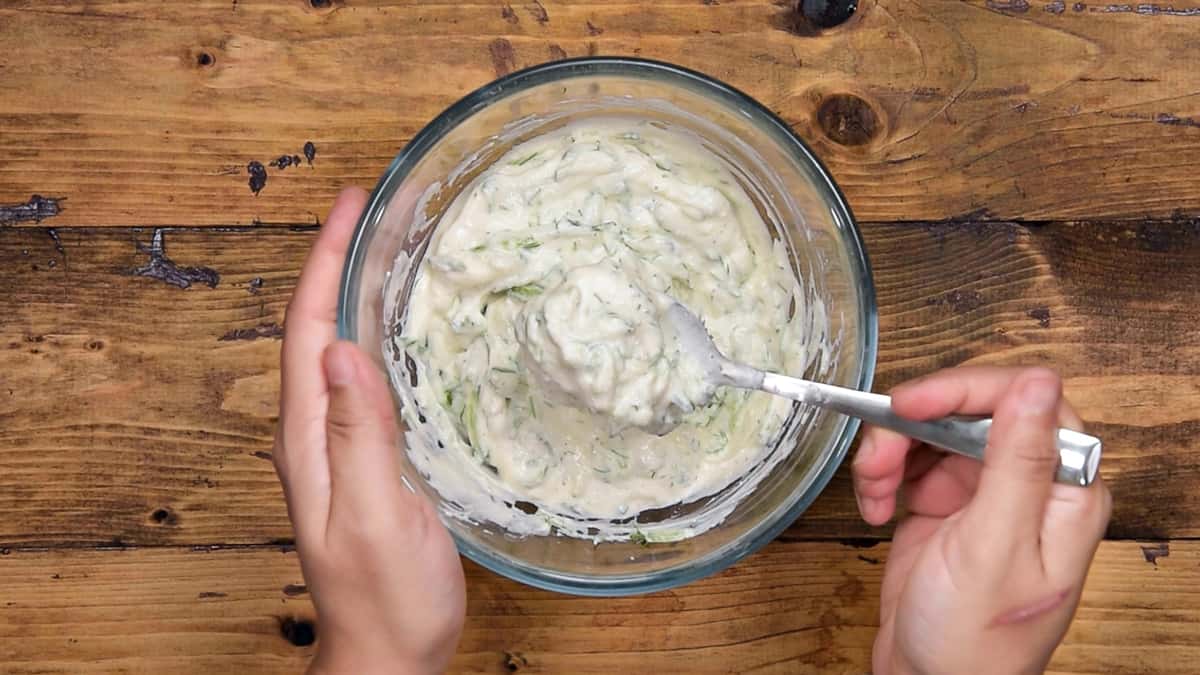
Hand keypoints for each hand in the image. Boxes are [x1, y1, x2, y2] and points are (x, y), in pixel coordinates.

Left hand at [273, 187, 465, 674]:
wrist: (388, 653)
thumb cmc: (387, 598)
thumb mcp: (376, 517)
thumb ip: (358, 437)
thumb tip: (340, 350)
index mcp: (309, 438)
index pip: (305, 329)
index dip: (325, 260)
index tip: (352, 202)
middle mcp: (314, 432)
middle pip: (315, 327)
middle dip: (337, 259)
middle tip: (376, 205)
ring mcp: (338, 445)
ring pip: (338, 347)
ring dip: (355, 290)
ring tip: (389, 243)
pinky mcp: (366, 458)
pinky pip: (365, 377)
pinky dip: (378, 333)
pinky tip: (405, 324)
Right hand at [853, 367, 1111, 674]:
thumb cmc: (975, 641)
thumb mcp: (994, 546)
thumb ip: (1017, 461)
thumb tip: (1039, 383)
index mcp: (1063, 490)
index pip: (1024, 400)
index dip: (963, 392)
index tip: (910, 406)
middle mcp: (1028, 484)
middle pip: (968, 411)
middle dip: (914, 428)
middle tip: (877, 461)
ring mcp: (984, 493)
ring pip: (931, 431)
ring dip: (891, 454)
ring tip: (873, 494)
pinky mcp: (945, 506)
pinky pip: (909, 462)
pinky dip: (883, 478)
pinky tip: (876, 510)